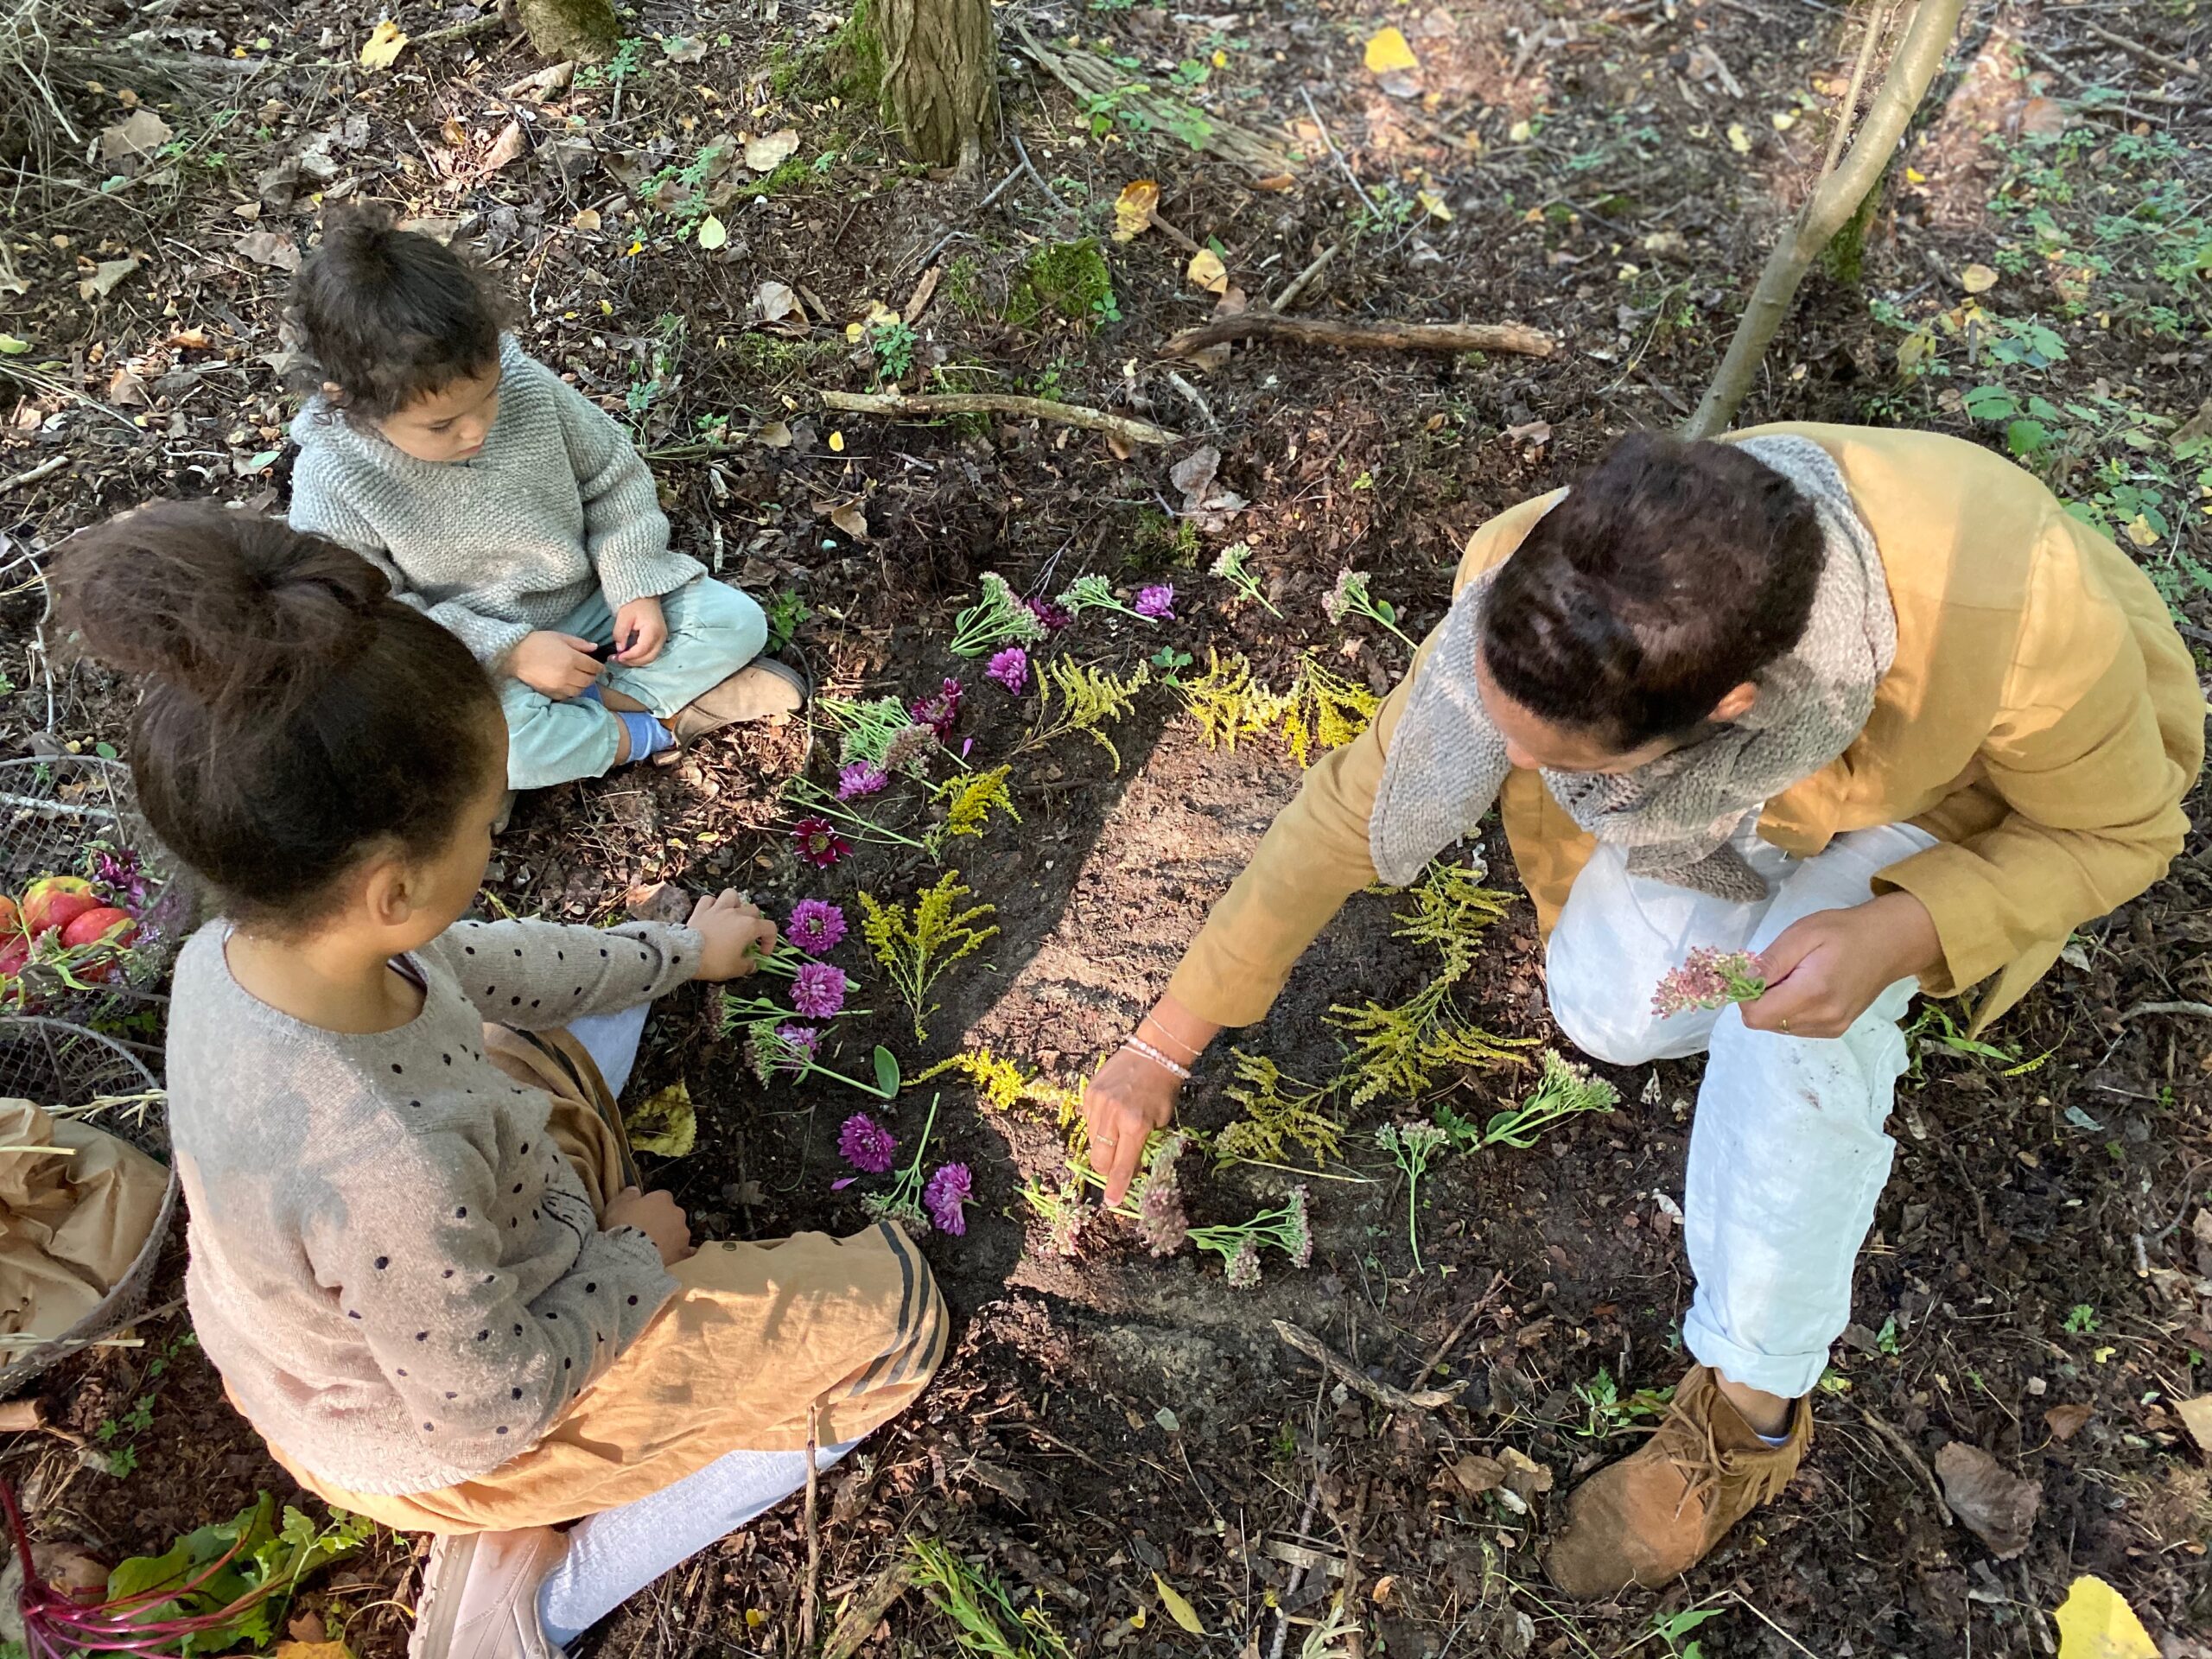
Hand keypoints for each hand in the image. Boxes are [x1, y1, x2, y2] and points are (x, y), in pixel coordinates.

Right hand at [512, 631, 602, 698]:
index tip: (599, 666)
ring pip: (580, 690)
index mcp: (572, 659)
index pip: (593, 667)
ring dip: (582, 685)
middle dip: (592, 676)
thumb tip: (595, 647)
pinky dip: (571, 691)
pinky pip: (568, 696)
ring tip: (579, 678)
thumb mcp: (560, 637)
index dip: (599, 667)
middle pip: (589, 680)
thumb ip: (579, 643)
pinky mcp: (551, 694)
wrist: (515, 655)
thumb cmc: (538, 643)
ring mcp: (559, 686)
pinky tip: (568, 684)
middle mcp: (568, 675)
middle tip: (589, 671)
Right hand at [604, 1185, 691, 1265]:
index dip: (651, 1205)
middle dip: (661, 1221)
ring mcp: (682, 1234)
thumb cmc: (623, 1228)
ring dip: (669, 1237)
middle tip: (646, 1231)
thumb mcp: (617, 1205)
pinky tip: (669, 1257)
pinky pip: (685, 1251)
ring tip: (652, 1247)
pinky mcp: (682, 1252)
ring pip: (678, 1232)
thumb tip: (634, 1191)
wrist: (631, 1256)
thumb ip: (628, 1195)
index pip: (661, 1197)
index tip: (641, 1213)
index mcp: (662, 1200)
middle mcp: (677, 1214)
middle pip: (671, 1215)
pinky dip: (678, 1253)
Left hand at [612, 596, 667, 666]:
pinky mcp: (660, 640)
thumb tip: (620, 649)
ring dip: (637, 661)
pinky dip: (640, 657)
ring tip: (622, 658)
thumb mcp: (623, 617)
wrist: (644, 597)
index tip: (617, 657)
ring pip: (651, 658)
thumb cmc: (634, 604)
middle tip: (618, 660)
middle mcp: (661, 637)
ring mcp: (662, 639)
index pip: (642, 649)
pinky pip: (651, 653)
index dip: (630, 656)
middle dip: (633, 662)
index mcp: (653, 630)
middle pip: (649, 657)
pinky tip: (630, 655)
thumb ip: (620, 633)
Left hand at [686, 889, 777, 980]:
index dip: (770, 941)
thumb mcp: (735, 969)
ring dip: (735, 904)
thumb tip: (752, 964)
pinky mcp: (701, 910)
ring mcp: (717, 909)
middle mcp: (736, 914)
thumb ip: (748, 965)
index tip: (762, 953)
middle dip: (755, 923)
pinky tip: (712, 913)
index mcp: (749, 927)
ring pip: (732, 895)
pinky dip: (712, 905)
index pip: (769, 928)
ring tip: (732, 915)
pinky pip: (708, 899)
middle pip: (753, 910)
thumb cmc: (714, 962)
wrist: (686, 955)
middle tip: (747, 937)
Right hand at [1082, 1044, 1182, 1205]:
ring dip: (1104, 1146)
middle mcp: (1113, 1115)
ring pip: (1092, 1141)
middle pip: (1100, 1158)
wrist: (1154, 1052)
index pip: (1122, 1165)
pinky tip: (1111, 1117)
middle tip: (1118, 1167)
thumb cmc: (1163, 1089)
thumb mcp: (1160, 1121)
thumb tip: (1128, 1167)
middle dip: (1107, 1170)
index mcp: (1136, 1124)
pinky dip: (1099, 1127)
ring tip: (1119, 1133)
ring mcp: (1097, 1103)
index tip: (1111, 1202)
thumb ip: (1142, 1145)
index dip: (1116, 1187)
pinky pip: (1088, 1121)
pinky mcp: (1089, 1093)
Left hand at [1741, 891, 1942, 1039]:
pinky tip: (1807, 987)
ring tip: (1798, 976)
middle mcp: (1822, 1019)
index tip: (1756, 972)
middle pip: (1765, 1022)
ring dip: (1776, 1004)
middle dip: (1761, 998)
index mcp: (1812, 994)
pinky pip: (1796, 1027)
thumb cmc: (1843, 932)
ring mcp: (1831, 1027)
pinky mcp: (1836, 1029)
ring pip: (1779, 1026)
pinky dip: (1791, 1009)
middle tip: (1781, 969)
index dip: (1746, 995)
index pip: (1756, 1016)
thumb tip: (1741, 981)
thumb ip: (1770, 962)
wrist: (1889, 943)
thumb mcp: (1802, 935)